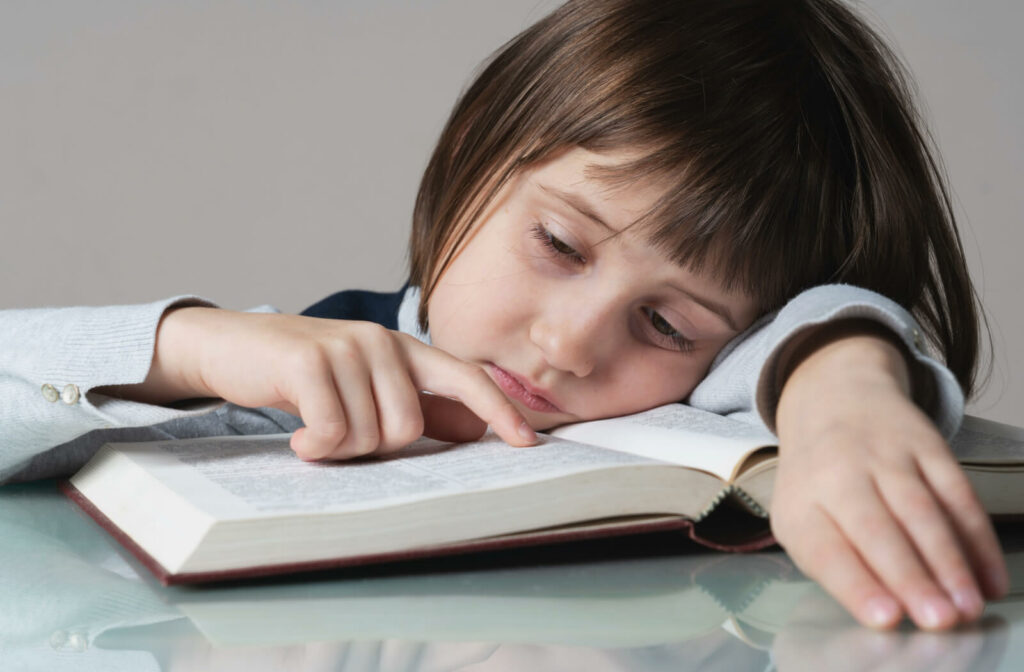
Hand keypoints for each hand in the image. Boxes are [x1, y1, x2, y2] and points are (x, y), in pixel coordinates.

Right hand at [140, 307, 537, 459]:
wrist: (233, 346)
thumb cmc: (306, 376)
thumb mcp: (364, 388)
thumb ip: (413, 405)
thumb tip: (471, 431)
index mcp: (403, 349)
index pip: (465, 378)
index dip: (499, 410)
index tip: (527, 442)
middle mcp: (382, 342)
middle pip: (407, 429)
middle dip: (372, 448)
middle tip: (339, 435)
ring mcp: (347, 347)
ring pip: (368, 435)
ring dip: (337, 448)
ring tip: (315, 428)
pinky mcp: (309, 360)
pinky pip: (331, 431)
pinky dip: (314, 446)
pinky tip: (299, 435)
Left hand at [770, 330, 1008, 629]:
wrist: (832, 398)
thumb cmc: (817, 480)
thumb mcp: (804, 520)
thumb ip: (837, 564)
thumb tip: (888, 613)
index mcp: (800, 504)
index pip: (824, 549)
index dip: (855, 583)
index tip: (886, 617)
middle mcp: (837, 475)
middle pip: (876, 530)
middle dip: (911, 577)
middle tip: (939, 620)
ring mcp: (883, 456)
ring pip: (921, 512)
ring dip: (950, 563)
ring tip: (968, 607)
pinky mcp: (925, 445)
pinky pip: (957, 494)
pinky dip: (978, 538)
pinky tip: (989, 576)